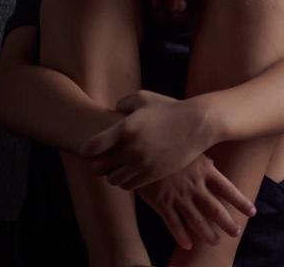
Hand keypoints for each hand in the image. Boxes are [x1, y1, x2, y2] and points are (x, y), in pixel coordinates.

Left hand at [80, 90, 211, 188]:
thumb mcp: (144, 98)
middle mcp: (130, 149)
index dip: (86, 150)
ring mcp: (142, 164)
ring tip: (118, 166)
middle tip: (104, 158)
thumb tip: (113, 113)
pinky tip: (131, 171)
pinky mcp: (152, 175)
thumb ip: (122, 103)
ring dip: (112, 174)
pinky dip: (125, 181)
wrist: (197, 125)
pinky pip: (128, 186)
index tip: (89, 149)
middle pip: (98, 167)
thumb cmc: (170, 109)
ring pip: (112, 180)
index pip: (92, 147)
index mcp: (125, 129)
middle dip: (98, 163)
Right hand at [137, 155, 256, 250]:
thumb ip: (202, 159)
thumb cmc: (169, 144)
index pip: (228, 189)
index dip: (241, 202)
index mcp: (204, 170)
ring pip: (196, 220)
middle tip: (237, 233)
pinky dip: (180, 236)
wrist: (141, 148)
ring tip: (215, 242)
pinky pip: (173, 223)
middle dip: (227, 223)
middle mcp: (194, 186)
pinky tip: (188, 245)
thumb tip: (214, 165)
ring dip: (207, 233)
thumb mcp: (190, 148)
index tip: (252, 212)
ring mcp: (178, 196)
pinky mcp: (161, 203)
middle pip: (215, 209)